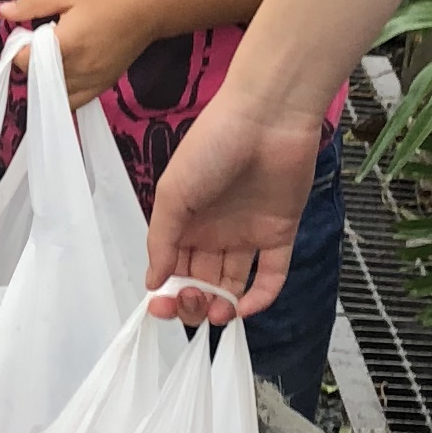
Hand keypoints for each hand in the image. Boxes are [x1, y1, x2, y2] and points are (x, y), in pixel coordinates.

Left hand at [0, 0, 151, 110]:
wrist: (153, 6)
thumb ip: (33, 5)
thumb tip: (2, 12)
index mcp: (66, 45)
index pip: (24, 61)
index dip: (17, 47)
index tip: (24, 32)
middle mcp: (78, 71)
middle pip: (34, 79)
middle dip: (30, 61)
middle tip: (38, 39)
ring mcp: (92, 83)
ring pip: (51, 94)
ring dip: (44, 77)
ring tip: (54, 53)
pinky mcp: (102, 87)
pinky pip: (72, 101)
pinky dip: (61, 90)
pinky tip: (66, 68)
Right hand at [143, 81, 322, 322]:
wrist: (267, 120)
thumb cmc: (212, 147)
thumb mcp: (172, 193)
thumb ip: (162, 241)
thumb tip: (152, 283)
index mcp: (184, 221)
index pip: (172, 268)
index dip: (167, 291)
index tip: (163, 305)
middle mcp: (214, 231)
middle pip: (201, 280)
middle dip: (194, 301)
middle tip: (193, 303)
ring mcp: (248, 233)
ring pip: (233, 283)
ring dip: (223, 305)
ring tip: (218, 312)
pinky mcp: (280, 234)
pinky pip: (271, 274)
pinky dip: (260, 297)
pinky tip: (245, 307)